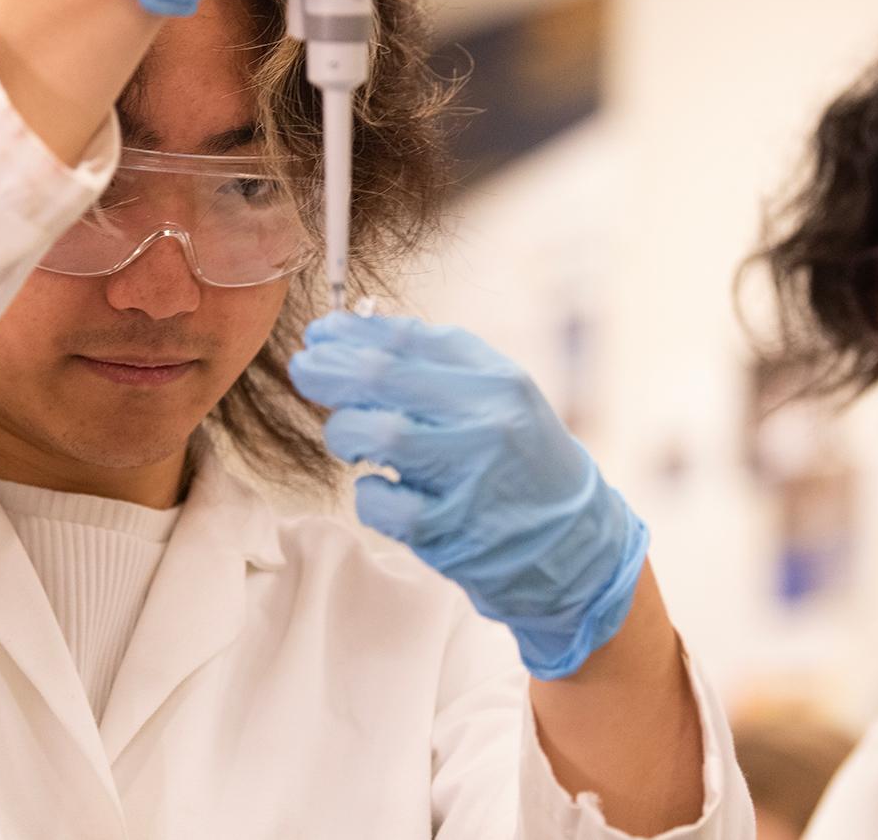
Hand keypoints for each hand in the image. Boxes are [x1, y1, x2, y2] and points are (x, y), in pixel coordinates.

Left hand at [288, 312, 648, 678]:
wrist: (573, 548)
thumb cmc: (521, 461)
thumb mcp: (501, 398)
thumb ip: (439, 362)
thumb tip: (357, 330)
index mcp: (498, 382)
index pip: (409, 340)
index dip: (352, 333)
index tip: (320, 332)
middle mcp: (486, 423)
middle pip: (381, 378)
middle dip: (328, 369)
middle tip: (304, 368)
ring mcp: (467, 479)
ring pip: (372, 434)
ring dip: (345, 432)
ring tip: (350, 437)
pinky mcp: (446, 532)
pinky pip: (376, 500)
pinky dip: (367, 493)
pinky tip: (383, 489)